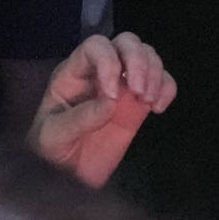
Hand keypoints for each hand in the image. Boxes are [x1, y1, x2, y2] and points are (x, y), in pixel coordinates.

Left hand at [27, 32, 176, 187]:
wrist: (66, 176)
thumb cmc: (51, 150)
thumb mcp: (52, 137)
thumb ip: (78, 119)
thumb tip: (111, 102)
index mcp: (74, 73)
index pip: (95, 47)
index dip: (108, 62)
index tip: (112, 95)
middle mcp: (100, 71)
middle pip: (126, 43)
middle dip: (138, 61)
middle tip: (139, 92)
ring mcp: (122, 85)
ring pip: (147, 55)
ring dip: (154, 73)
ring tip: (148, 102)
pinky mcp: (139, 103)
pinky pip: (162, 81)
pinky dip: (167, 88)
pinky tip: (158, 108)